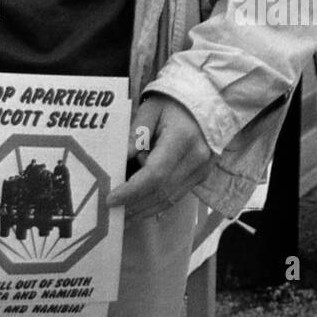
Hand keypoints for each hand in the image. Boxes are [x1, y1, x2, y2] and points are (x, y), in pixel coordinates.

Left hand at [107, 94, 212, 219]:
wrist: (206, 99)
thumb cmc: (173, 101)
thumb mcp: (149, 110)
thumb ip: (134, 135)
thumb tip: (120, 162)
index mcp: (183, 138)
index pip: (155, 174)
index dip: (132, 190)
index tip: (111, 199)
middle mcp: (197, 158)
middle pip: (162, 192)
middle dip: (135, 205)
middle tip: (111, 213)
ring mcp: (202, 169)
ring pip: (170, 199)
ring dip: (145, 210)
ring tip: (122, 217)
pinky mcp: (201, 175)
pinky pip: (177, 195)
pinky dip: (157, 204)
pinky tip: (139, 208)